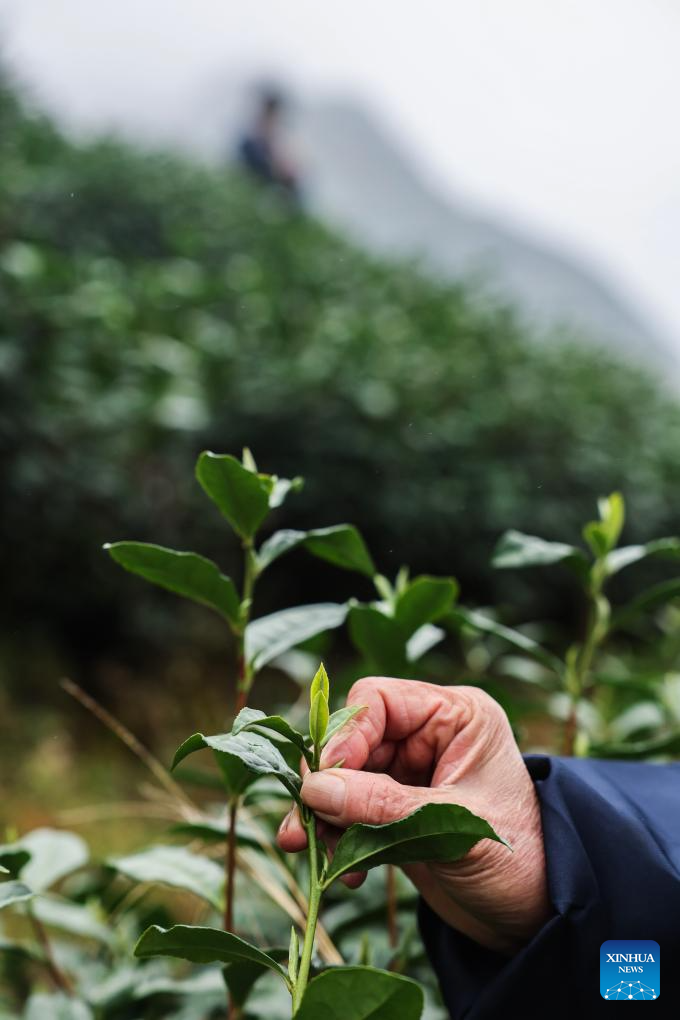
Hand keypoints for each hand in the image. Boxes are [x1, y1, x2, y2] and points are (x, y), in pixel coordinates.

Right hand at [277, 677, 550, 953]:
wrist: (541, 917)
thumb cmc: (521, 859)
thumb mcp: (452, 827)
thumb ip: (382, 805)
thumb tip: (314, 789)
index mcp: (455, 716)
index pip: (378, 701)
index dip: (345, 737)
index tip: (322, 781)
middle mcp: (429, 737)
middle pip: (354, 741)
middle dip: (327, 783)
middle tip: (303, 822)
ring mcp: (411, 776)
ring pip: (345, 779)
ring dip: (325, 815)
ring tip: (312, 850)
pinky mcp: (397, 814)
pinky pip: (352, 814)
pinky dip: (339, 838)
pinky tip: (345, 871)